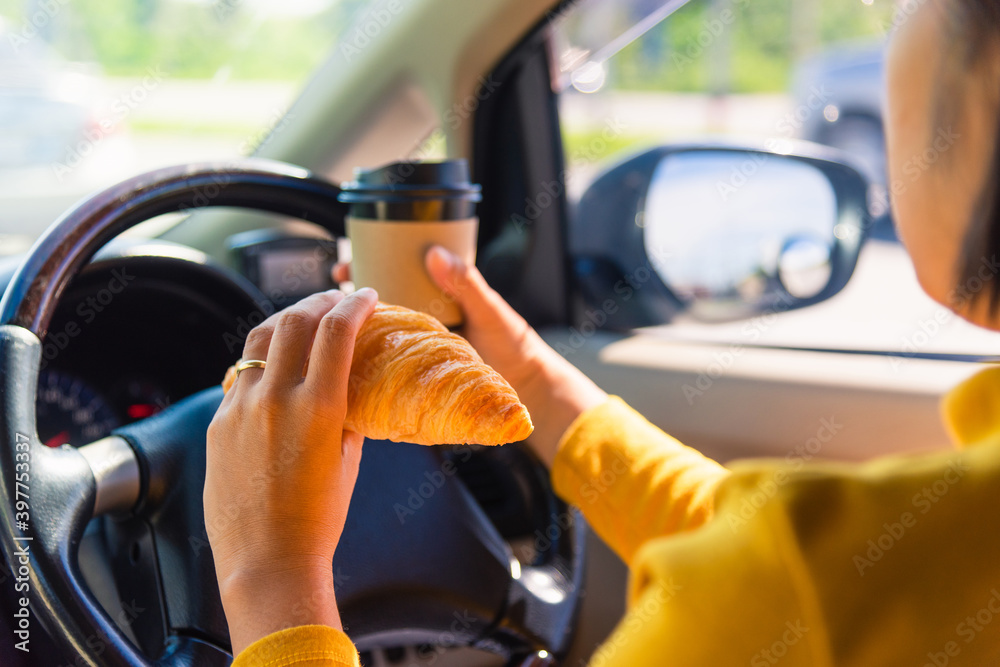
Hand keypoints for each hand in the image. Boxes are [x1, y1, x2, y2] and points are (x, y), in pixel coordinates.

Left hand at [204, 287, 377, 654]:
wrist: (267, 561)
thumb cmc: (317, 519)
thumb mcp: (348, 459)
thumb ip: (348, 412)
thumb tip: (351, 382)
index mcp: (318, 408)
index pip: (337, 330)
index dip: (355, 303)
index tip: (366, 295)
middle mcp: (275, 399)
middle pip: (295, 320)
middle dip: (320, 300)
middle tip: (336, 299)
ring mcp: (239, 408)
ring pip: (259, 338)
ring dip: (285, 319)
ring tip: (302, 318)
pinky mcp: (217, 422)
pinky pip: (239, 374)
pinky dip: (261, 359)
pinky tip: (273, 365)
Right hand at [334, 248, 605, 464]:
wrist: (525, 390)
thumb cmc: (514, 347)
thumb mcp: (489, 311)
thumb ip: (467, 284)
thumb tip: (435, 253)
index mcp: (437, 295)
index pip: (394, 271)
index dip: (366, 263)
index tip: (345, 262)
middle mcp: (421, 319)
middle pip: (375, 301)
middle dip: (347, 295)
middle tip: (329, 290)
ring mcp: (415, 347)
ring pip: (375, 332)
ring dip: (349, 328)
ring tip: (324, 325)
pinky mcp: (413, 374)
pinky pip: (383, 362)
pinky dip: (362, 359)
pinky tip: (341, 361)